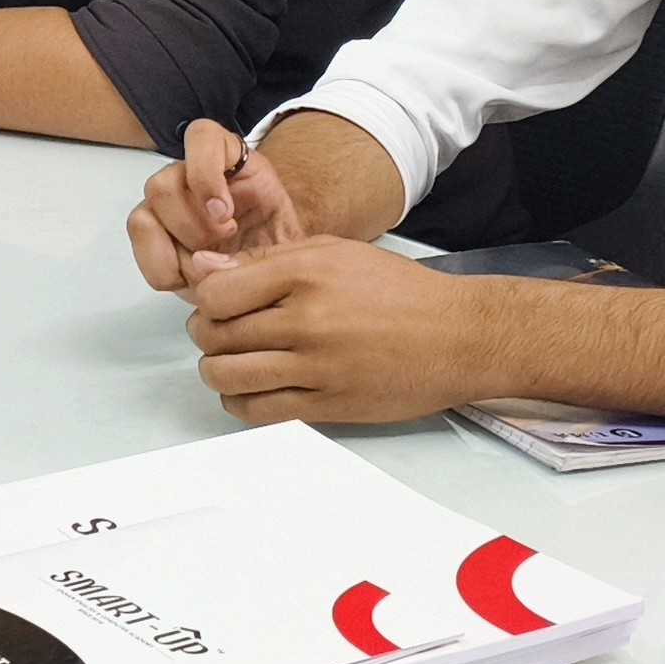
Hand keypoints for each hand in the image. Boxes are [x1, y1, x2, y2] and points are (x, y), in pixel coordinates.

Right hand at [128, 121, 313, 296]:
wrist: (272, 276)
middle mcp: (189, 176)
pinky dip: (162, 268)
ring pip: (144, 215)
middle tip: (225, 243)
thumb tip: (209, 263)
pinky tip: (190, 277)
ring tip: (209, 265)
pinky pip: (139, 249)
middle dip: (194, 225)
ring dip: (177, 247)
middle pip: (164, 183)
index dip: (204, 171)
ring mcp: (166, 207)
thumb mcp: (290, 242)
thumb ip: (259, 249)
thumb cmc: (281, 250)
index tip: (224, 212)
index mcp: (230, 159)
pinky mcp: (153, 237)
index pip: (202, 137)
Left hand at [185, 238, 495, 425]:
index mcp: (305, 274)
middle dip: (206, 335)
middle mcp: (308, 321)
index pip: (216, 293)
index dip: (206, 300)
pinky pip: (261, 412)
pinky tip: (248, 390)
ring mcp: (319, 368)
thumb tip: (205, 267)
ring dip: (216, 371)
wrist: (458, 336)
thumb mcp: (333, 252)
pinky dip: (240, 403)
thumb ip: (266, 259)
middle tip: (216, 332)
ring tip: (227, 362)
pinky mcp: (331, 406)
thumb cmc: (398, 291)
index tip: (215, 303)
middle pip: (217, 335)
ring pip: (230, 377)